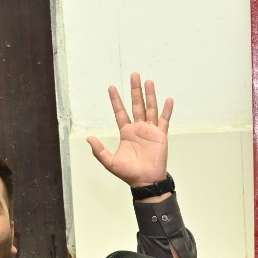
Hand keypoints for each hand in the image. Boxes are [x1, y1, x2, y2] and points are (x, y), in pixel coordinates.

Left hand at [87, 72, 173, 191]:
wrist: (146, 181)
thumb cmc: (129, 173)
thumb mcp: (110, 162)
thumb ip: (99, 151)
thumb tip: (89, 139)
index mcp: (126, 132)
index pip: (120, 112)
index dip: (116, 100)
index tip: (111, 87)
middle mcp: (138, 129)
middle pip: (136, 105)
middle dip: (135, 90)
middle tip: (134, 75)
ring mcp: (150, 131)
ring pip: (150, 108)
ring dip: (149, 95)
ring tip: (149, 81)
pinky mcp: (161, 135)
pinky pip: (164, 120)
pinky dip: (167, 110)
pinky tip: (168, 100)